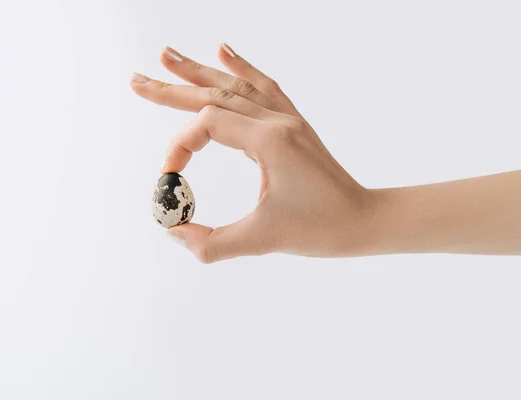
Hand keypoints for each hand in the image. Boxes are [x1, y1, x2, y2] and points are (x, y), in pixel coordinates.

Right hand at [131, 44, 372, 262]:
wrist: (365, 220)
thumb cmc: (323, 230)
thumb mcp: (263, 241)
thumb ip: (213, 243)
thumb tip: (175, 234)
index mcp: (271, 141)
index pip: (209, 124)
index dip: (181, 146)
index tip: (171, 177)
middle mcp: (278, 122)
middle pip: (215, 95)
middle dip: (172, 89)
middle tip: (136, 80)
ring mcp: (288, 120)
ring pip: (236, 86)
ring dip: (200, 71)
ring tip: (167, 54)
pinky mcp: (294, 126)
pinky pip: (265, 88)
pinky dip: (242, 69)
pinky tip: (224, 51)